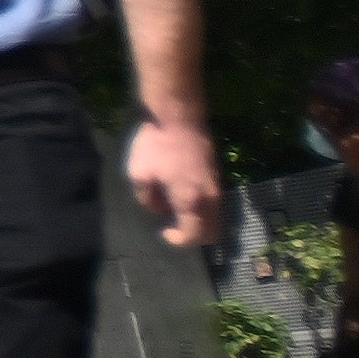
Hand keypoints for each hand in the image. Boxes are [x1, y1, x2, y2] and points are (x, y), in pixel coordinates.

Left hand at [126, 117, 226, 251]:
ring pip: (216, 218)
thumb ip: (148, 200)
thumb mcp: (140, 175)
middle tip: (173, 225)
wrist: (179, 116)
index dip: (178, 240)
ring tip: (175, 208)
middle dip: (194, 236)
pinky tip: (182, 194)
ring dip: (199, 221)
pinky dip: (203, 208)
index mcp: (191, 202)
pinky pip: (215, 203)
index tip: (164, 231)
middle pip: (212, 233)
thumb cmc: (156, 145)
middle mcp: (210, 198)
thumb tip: (159, 209)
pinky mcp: (218, 175)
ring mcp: (217, 186)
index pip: (194, 237)